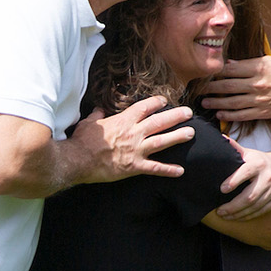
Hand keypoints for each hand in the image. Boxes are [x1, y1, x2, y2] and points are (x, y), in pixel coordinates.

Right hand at [66, 95, 194, 182]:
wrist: (78, 160)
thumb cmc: (82, 141)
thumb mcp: (89, 123)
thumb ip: (97, 115)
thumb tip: (98, 109)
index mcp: (123, 121)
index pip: (144, 108)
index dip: (156, 103)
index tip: (165, 100)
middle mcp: (133, 133)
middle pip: (159, 122)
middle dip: (176, 116)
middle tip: (189, 113)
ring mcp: (136, 150)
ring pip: (162, 141)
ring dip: (178, 137)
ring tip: (191, 133)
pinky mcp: (135, 167)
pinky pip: (155, 168)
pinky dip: (168, 170)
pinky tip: (180, 171)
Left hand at [201, 56, 270, 122]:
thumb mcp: (270, 61)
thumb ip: (249, 64)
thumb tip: (230, 65)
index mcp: (259, 68)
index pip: (231, 69)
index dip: (216, 72)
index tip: (205, 73)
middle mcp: (257, 84)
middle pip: (228, 86)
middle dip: (211, 88)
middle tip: (198, 89)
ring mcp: (260, 100)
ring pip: (232, 102)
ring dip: (216, 103)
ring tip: (204, 103)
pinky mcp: (263, 112)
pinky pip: (242, 115)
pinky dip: (229, 115)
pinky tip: (220, 114)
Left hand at [213, 136, 270, 220]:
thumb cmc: (259, 161)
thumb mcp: (249, 153)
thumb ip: (235, 148)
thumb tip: (221, 139)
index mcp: (259, 163)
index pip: (245, 172)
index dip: (233, 181)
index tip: (222, 189)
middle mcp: (269, 177)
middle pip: (250, 196)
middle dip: (233, 206)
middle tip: (220, 210)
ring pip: (255, 206)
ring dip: (238, 214)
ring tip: (225, 215)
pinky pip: (262, 211)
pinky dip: (248, 216)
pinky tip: (237, 217)